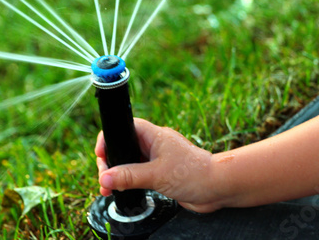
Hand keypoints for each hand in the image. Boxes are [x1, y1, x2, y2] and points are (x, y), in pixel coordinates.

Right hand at [95, 118, 222, 212]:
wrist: (218, 188)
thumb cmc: (194, 173)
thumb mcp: (156, 175)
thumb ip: (129, 176)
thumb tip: (105, 177)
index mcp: (154, 135)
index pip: (124, 128)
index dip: (110, 139)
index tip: (100, 155)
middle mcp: (154, 144)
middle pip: (123, 147)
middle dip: (110, 162)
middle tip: (104, 179)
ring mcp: (157, 159)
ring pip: (129, 162)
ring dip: (118, 174)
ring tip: (108, 188)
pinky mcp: (160, 173)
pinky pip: (138, 174)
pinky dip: (128, 181)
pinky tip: (121, 191)